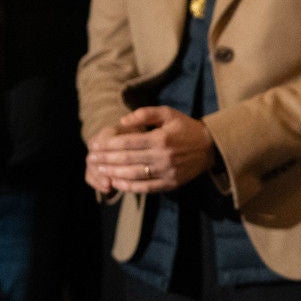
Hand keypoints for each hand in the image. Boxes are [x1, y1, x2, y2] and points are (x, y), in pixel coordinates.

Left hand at [85, 106, 215, 194]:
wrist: (210, 147)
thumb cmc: (185, 128)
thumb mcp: (168, 113)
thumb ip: (145, 113)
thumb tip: (122, 122)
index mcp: (160, 138)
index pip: (128, 142)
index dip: (108, 145)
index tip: (94, 145)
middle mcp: (163, 156)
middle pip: (127, 159)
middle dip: (106, 159)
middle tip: (90, 159)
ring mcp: (166, 172)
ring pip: (133, 174)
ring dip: (113, 173)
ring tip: (99, 170)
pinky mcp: (170, 183)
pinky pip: (145, 187)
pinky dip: (129, 186)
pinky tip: (116, 183)